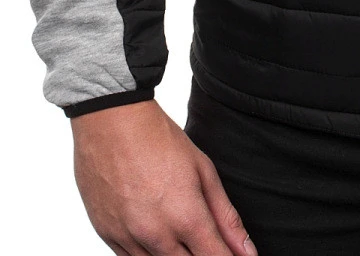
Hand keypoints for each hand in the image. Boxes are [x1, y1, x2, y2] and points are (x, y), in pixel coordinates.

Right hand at [72, 99, 256, 255]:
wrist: (111, 123)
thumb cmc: (159, 140)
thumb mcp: (203, 171)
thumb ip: (226, 217)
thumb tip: (247, 251)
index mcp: (187, 217)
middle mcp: (157, 236)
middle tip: (205, 238)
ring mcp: (128, 239)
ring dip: (175, 255)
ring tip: (177, 227)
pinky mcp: (107, 236)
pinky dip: (148, 253)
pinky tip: (155, 233)